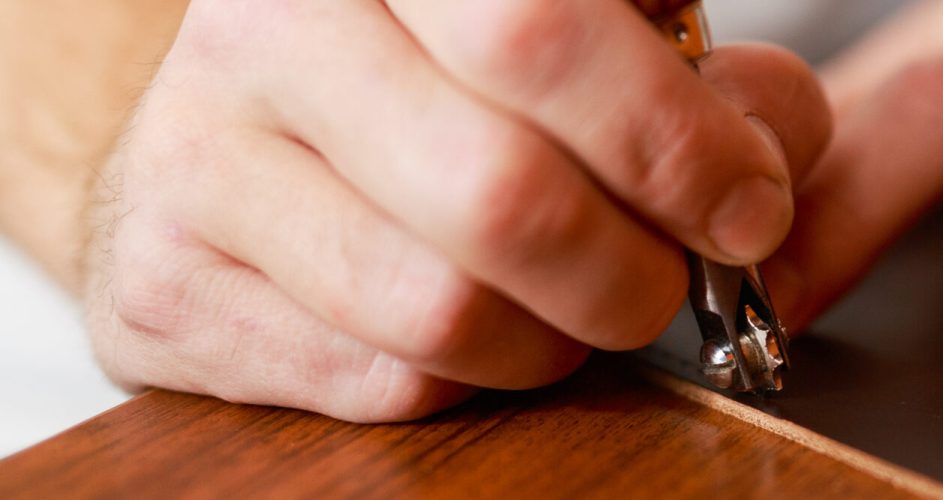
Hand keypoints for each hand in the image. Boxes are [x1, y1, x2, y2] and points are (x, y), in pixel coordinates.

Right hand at [86, 0, 828, 420]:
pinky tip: (474, 321)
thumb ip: (705, 82)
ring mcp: (191, 153)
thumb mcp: (592, 35)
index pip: (541, 32)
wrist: (254, 129)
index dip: (674, 140)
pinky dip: (470, 380)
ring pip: (442, 312)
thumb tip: (761, 173)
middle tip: (669, 278)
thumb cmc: (451, 78)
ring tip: (571, 306)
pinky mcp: (161, 283)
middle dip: (634, 270)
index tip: (744, 204)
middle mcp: (269, 27)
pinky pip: (381, 383)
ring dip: (555, 341)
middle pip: (500, 194)